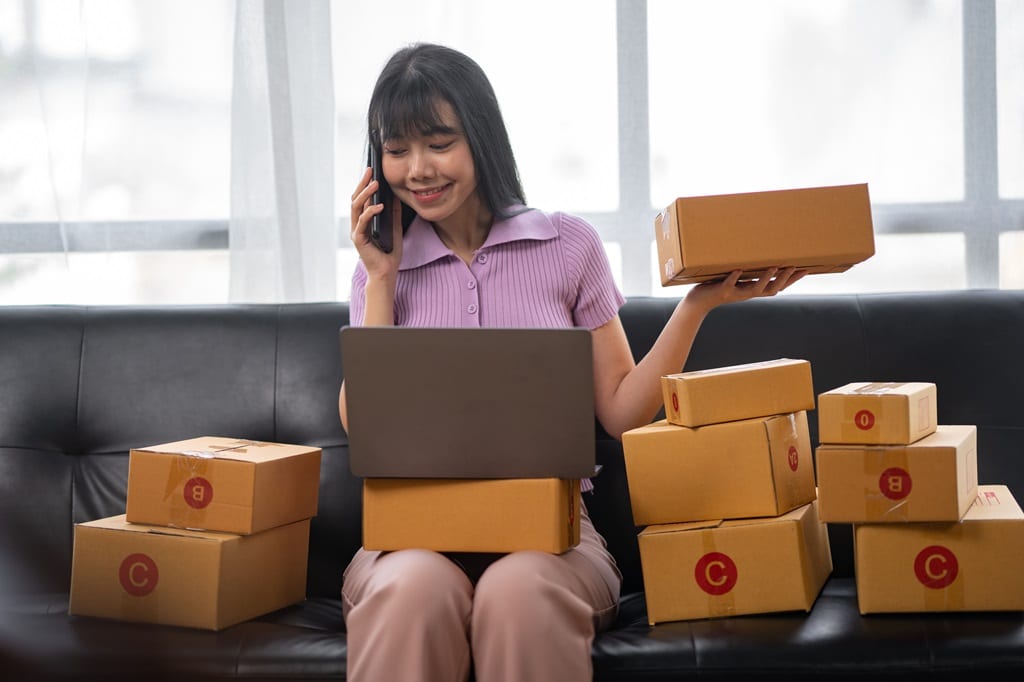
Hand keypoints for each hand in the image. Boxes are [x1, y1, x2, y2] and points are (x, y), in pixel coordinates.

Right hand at [350, 167, 402, 275]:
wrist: (386, 272)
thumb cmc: (389, 253)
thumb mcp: (395, 228)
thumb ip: (394, 214)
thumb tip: (396, 197)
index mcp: (364, 221)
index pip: (362, 199)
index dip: (365, 184)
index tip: (372, 171)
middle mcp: (357, 224)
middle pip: (356, 199)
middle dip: (363, 183)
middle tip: (370, 170)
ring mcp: (357, 231)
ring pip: (356, 207)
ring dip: (366, 194)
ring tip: (376, 184)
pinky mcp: (359, 239)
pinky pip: (363, 221)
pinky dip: (371, 212)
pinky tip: (380, 205)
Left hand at [684, 267, 805, 312]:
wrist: (698, 303)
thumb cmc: (717, 288)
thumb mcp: (736, 280)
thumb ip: (747, 273)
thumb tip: (758, 257)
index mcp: (752, 290)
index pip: (777, 286)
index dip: (792, 280)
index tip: (806, 270)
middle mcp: (746, 293)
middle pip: (771, 289)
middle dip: (784, 279)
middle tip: (795, 267)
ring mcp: (735, 293)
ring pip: (754, 289)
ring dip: (765, 279)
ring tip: (774, 268)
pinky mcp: (722, 291)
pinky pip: (729, 284)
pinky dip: (734, 277)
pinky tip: (738, 270)